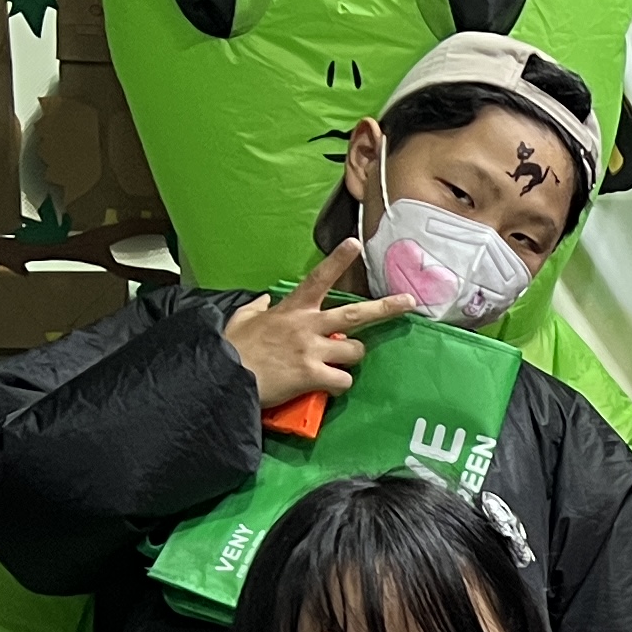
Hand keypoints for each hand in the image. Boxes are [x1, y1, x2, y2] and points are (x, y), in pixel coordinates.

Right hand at [223, 240, 413, 408]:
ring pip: (355, 351)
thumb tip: (263, 301)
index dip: (338, 260)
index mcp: (292, 309)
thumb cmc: (232, 349)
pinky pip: (343, 381)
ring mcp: (312, 350)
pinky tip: (326, 388)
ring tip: (334, 366)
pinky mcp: (313, 375)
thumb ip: (257, 309)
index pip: (318, 278)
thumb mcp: (241, 320)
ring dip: (350, 359)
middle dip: (385, 308)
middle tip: (408, 302)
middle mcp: (307, 325)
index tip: (355, 243)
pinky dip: (339, 386)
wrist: (223, 376)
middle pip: (356, 314)